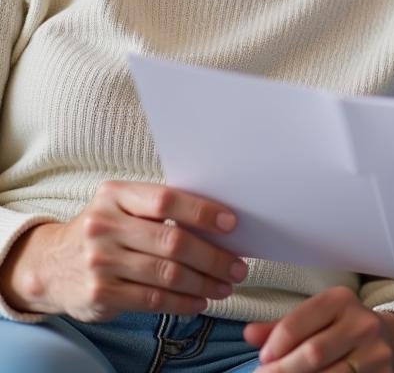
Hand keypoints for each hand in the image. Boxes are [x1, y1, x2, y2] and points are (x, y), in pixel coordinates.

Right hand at [0, 181, 247, 320]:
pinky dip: (182, 302)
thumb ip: (160, 209)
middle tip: (238, 267)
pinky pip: (152, 299)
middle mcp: (104, 226)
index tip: (231, 224)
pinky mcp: (100, 294)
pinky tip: (200, 301)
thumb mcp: (123, 207)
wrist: (51, 265)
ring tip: (225, 286)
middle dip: (213, 257)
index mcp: (115, 195)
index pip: (166, 200)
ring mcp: (100, 262)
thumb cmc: (106, 230)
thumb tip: (219, 223)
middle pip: (171, 241)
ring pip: (166, 274)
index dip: (202, 212)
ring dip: (203, 282)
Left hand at [244, 286, 393, 372]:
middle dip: (283, 370)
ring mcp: (375, 353)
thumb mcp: (314, 319)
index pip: (298, 322)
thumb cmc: (340, 329)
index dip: (275, 345)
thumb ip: (281, 327)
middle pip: (313, 353)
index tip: (263, 359)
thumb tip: (249, 333)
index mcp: (341, 300)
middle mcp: (362, 322)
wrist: (389, 341)